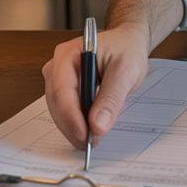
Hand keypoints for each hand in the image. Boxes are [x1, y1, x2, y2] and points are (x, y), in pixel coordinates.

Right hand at [41, 24, 150, 148]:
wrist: (128, 42)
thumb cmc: (127, 49)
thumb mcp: (126, 71)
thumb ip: (112, 98)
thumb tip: (97, 126)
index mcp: (68, 54)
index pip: (63, 91)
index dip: (72, 117)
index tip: (85, 136)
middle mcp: (58, 66)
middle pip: (58, 103)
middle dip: (73, 126)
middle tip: (91, 144)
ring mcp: (59, 77)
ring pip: (59, 109)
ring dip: (73, 127)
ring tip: (92, 139)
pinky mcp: (65, 88)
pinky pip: (65, 109)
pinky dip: (76, 122)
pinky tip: (89, 130)